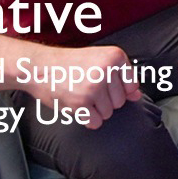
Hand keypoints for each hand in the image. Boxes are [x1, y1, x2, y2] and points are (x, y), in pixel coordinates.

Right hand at [26, 45, 141, 130]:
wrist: (40, 66)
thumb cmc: (69, 64)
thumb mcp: (99, 61)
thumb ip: (121, 77)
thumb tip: (137, 95)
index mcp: (115, 56)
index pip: (132, 86)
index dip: (118, 89)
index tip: (104, 83)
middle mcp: (106, 70)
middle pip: (120, 102)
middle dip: (105, 100)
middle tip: (88, 88)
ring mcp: (94, 87)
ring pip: (109, 113)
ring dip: (95, 110)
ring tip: (81, 94)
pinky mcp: (81, 103)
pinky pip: (96, 122)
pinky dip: (87, 119)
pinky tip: (77, 105)